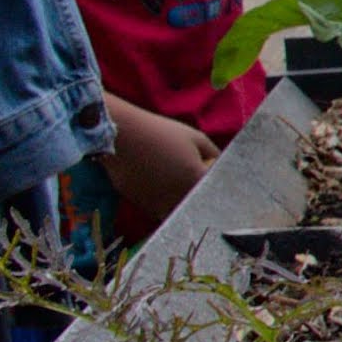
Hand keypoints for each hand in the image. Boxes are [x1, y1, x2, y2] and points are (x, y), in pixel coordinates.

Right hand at [102, 108, 215, 231]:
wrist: (120, 137)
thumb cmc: (161, 133)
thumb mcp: (196, 138)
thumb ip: (215, 154)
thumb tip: (220, 165)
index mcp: (196, 181)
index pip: (216, 185)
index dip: (211, 172)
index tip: (205, 161)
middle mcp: (179, 198)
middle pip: (198, 200)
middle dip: (198, 186)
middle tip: (186, 167)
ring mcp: (158, 205)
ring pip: (179, 208)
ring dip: (181, 196)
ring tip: (171, 173)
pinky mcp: (140, 205)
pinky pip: (159, 207)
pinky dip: (162, 198)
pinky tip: (156, 179)